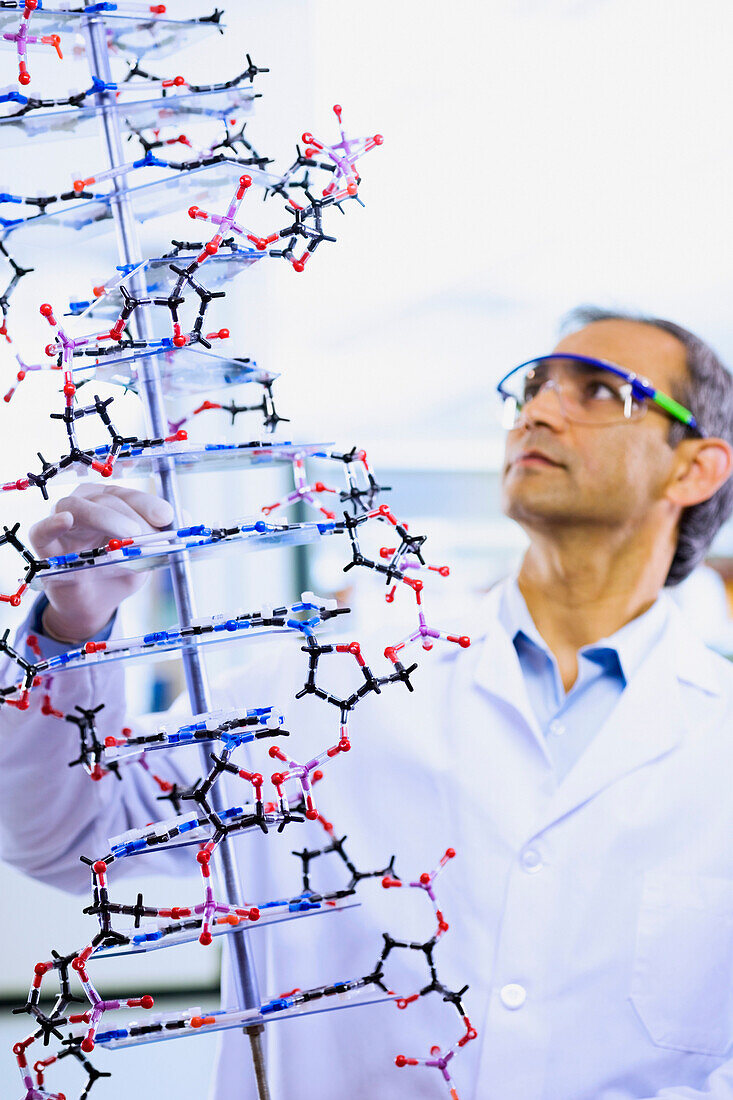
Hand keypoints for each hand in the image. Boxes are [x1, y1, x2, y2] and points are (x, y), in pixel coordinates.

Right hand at [29, 484, 173, 643]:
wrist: (94, 604)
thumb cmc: (118, 571)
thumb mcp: (146, 555)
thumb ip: (163, 537)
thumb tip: (186, 518)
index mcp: (112, 501)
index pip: (130, 495)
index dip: (149, 503)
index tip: (168, 517)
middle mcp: (86, 504)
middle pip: (108, 498)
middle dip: (133, 517)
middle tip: (149, 536)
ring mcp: (62, 521)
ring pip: (80, 507)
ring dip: (106, 518)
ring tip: (128, 536)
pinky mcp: (44, 543)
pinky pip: (42, 529)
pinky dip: (54, 523)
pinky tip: (66, 521)